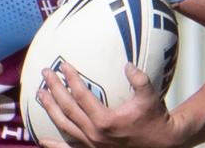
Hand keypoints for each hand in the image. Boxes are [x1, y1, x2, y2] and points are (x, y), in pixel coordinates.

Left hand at [37, 62, 183, 147]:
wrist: (163, 145)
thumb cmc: (156, 119)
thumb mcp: (150, 97)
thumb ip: (139, 80)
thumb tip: (127, 65)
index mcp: (106, 120)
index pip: (81, 95)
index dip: (71, 78)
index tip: (63, 65)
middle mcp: (95, 134)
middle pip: (68, 108)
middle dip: (54, 89)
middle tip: (45, 73)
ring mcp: (92, 146)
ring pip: (65, 125)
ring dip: (50, 109)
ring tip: (40, 94)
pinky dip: (55, 146)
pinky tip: (42, 140)